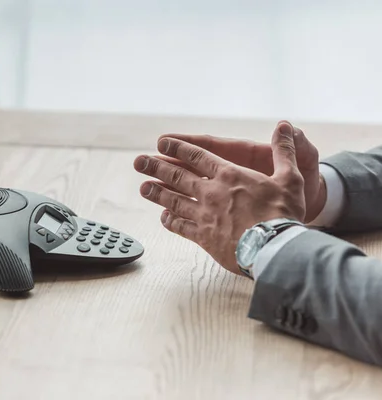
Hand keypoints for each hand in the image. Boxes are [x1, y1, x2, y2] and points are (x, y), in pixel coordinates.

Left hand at [133, 121, 305, 273]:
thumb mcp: (290, 177)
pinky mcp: (203, 237)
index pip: (198, 156)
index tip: (161, 143)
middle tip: (138, 162)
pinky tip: (163, 217)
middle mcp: (211, 193)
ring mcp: (204, 215)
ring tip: (143, 188)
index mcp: (230, 175)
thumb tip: (283, 126)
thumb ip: (284, 150)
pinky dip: (170, 221)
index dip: (178, 148)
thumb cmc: (283, 212)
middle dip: (156, 167)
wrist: (274, 247)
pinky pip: (181, 227)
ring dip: (157, 193)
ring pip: (174, 201)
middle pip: (177, 177)